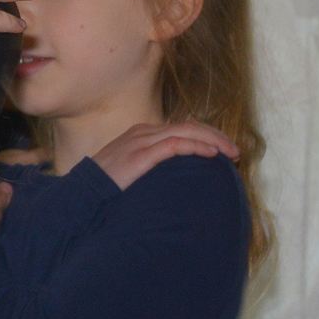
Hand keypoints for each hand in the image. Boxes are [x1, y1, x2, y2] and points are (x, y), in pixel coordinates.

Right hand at [88, 121, 240, 189]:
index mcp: (141, 134)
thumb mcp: (129, 172)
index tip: (224, 149)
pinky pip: (175, 144)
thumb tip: (173, 179)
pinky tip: (212, 155)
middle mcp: (143, 132)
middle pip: (188, 126)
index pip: (181, 127)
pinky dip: (196, 147)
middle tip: (236, 151)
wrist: (82, 193)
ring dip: (213, 141)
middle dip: (215, 136)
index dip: (205, 136)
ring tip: (231, 153)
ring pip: (186, 132)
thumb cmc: (105, 187)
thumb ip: (150, 167)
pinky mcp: (141, 154)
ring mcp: (141, 141)